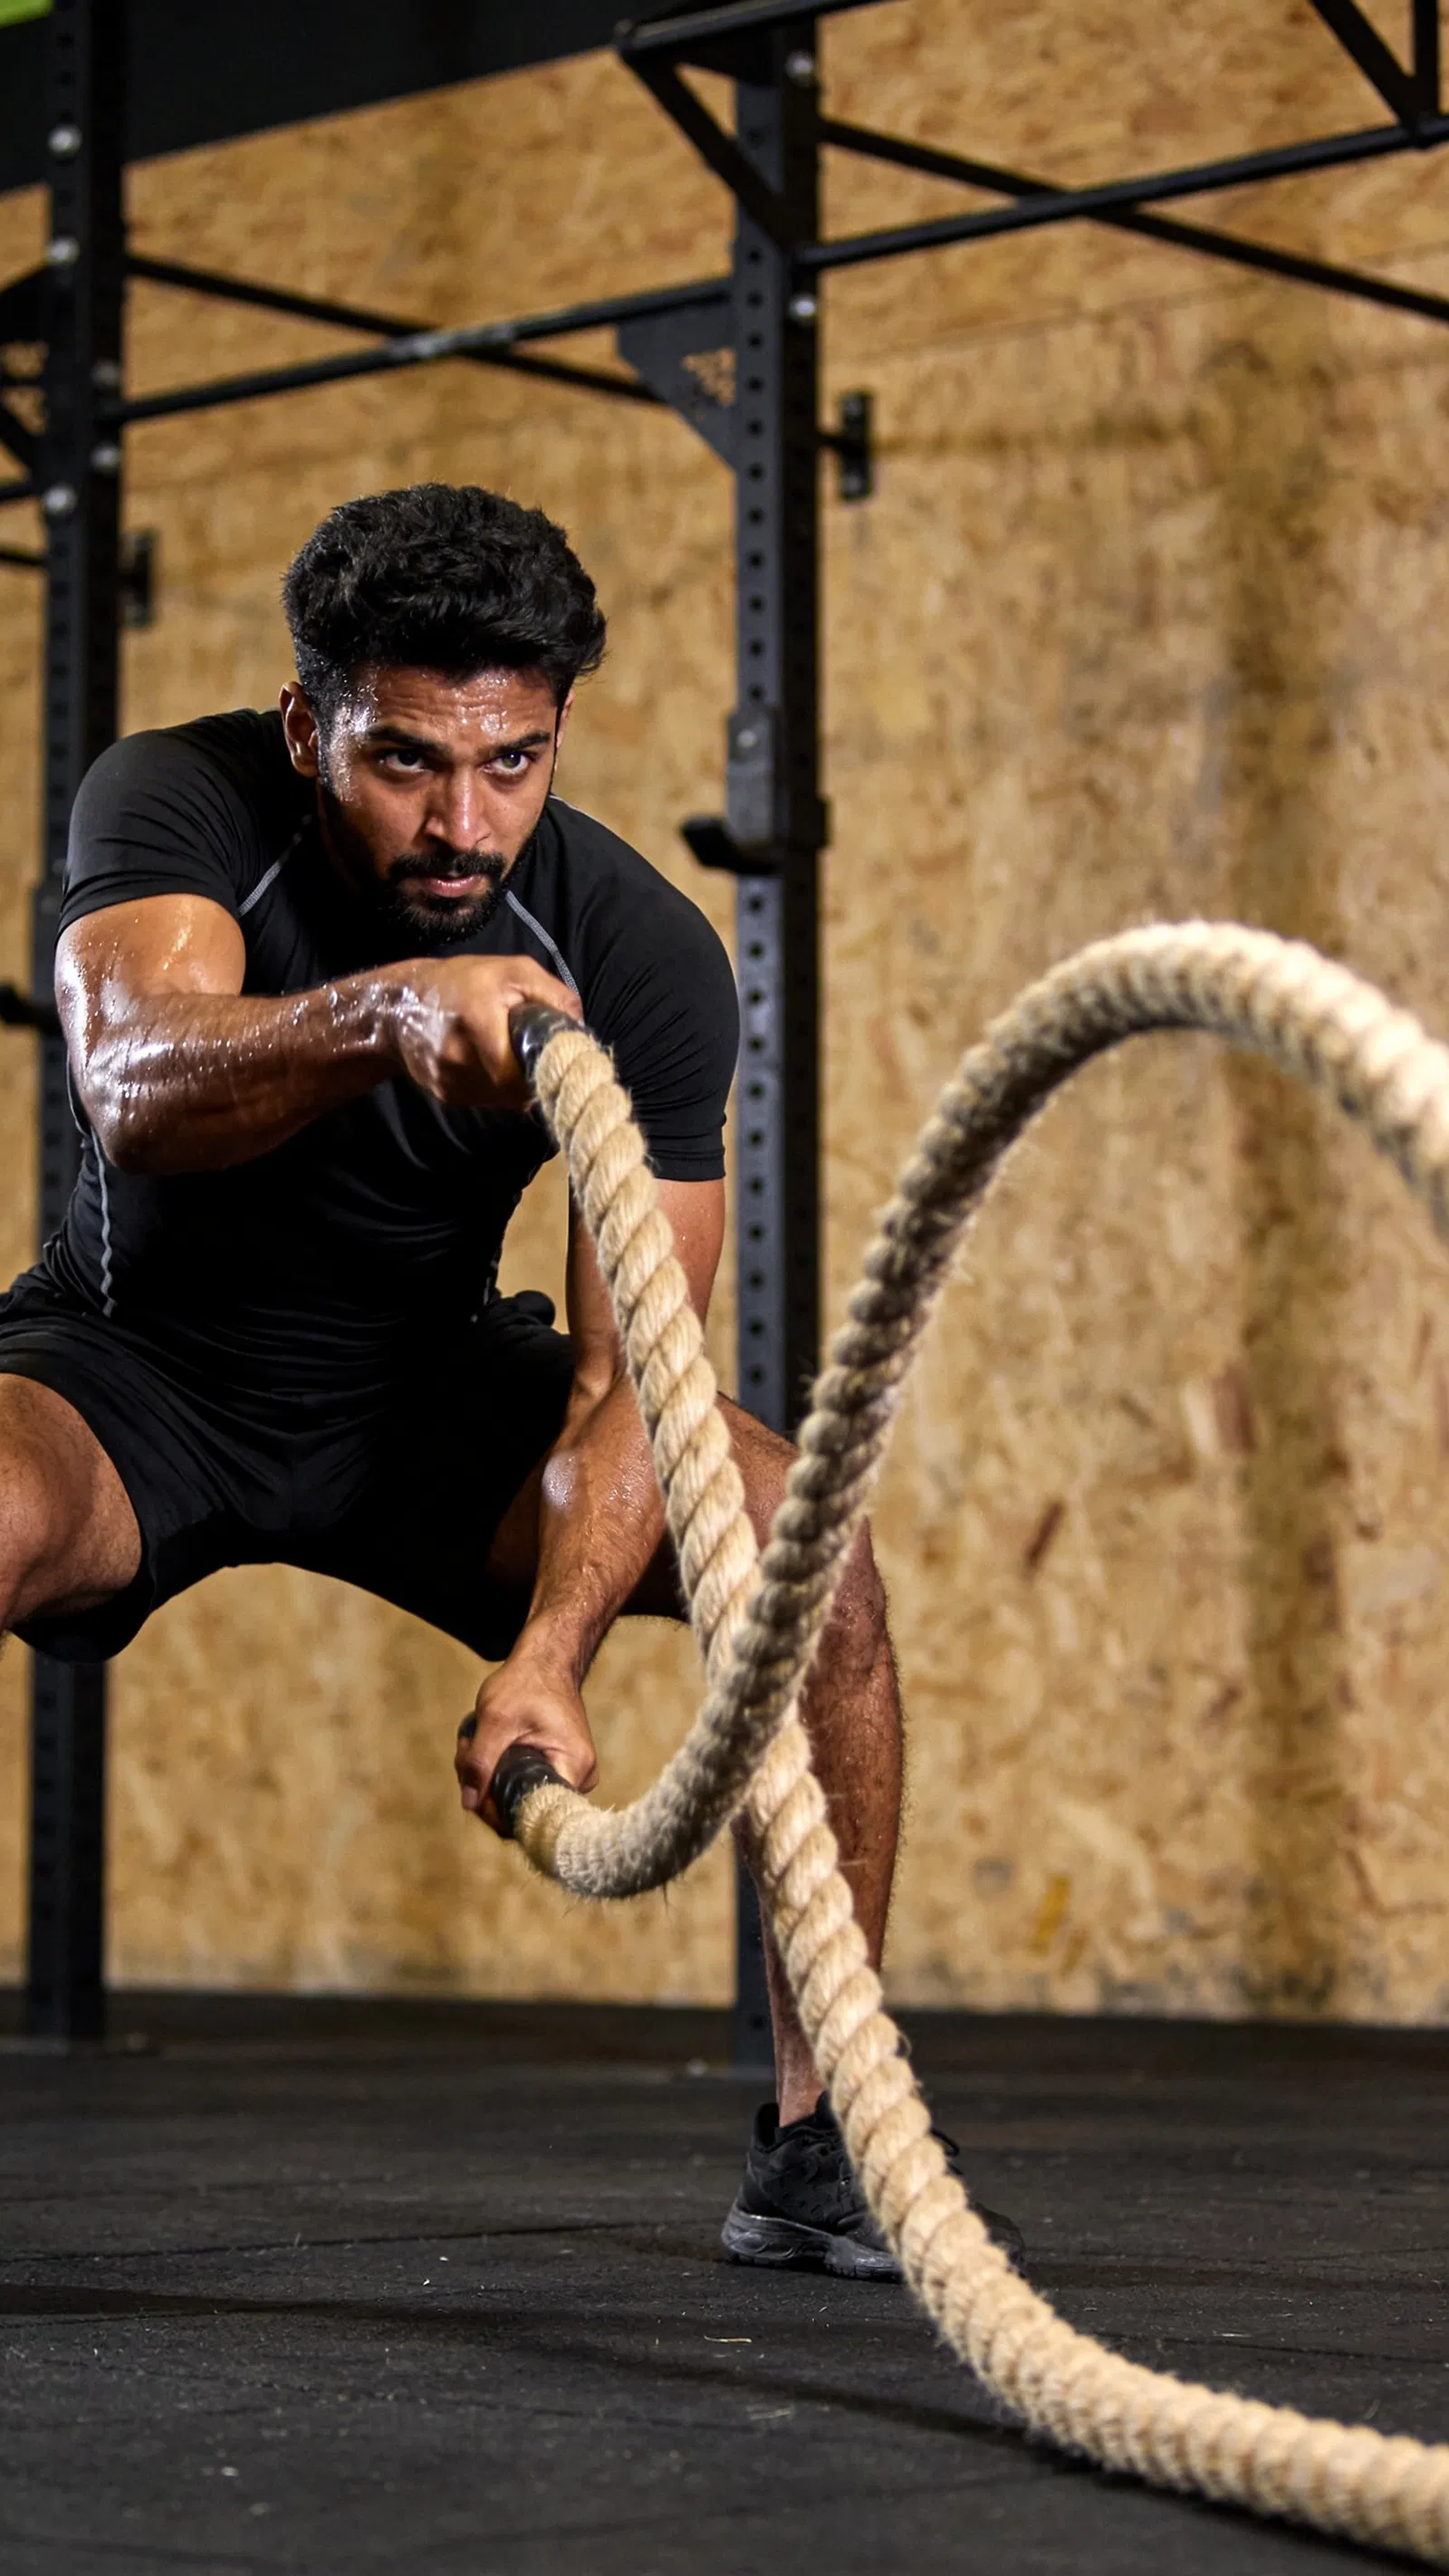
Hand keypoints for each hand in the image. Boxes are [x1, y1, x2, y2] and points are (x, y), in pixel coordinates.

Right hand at [380, 954, 579, 1111]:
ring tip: (507, 1052)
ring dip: (513, 1082)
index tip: (552, 1058)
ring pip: (501, 1098)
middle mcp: (458, 1058)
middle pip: (513, 1088)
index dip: (541, 1069)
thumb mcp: (513, 970)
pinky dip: (494, 1086)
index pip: (519, 1070)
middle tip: (533, 1052)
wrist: (399, 1005)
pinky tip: (487, 1062)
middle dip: (530, 1074)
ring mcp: (448, 1082)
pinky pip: (485, 1099)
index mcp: (477, 1022)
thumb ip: (551, 994)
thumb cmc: (463, 981)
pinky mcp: (445, 1096)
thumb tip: (579, 1027)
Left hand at [456, 1645, 599, 1835]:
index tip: (473, 1788)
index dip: (497, 1812)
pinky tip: (486, 1749)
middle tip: (465, 1753)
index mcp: (574, 1767)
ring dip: (488, 1778)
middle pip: (524, 1809)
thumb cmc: (526, 1683)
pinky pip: (523, 1786)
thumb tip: (469, 1804)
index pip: (535, 1814)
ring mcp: (571, 1776)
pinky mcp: (559, 1771)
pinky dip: (499, 1772)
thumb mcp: (496, 1719)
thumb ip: (480, 1762)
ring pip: (518, 1798)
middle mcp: (580, 1778)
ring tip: (472, 1744)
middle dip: (486, 1790)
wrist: (546, 1662)